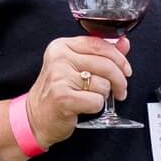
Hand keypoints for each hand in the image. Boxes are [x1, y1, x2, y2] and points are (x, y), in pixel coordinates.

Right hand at [0, 35, 130, 160]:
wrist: (35, 117)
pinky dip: (96, 107)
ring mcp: (59, 77)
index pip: (99, 44)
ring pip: (103, 84)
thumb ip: (100, 53)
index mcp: (62, 46)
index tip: (126, 69)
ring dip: (105, 95)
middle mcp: (59, 58)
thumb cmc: (58, 92)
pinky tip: (86, 106)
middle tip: (120, 90)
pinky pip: (97, 101)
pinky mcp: (63, 97)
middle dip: (120, 80)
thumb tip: (124, 43)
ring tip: (94, 98)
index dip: (119, 57)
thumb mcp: (76, 66)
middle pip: (106, 64)